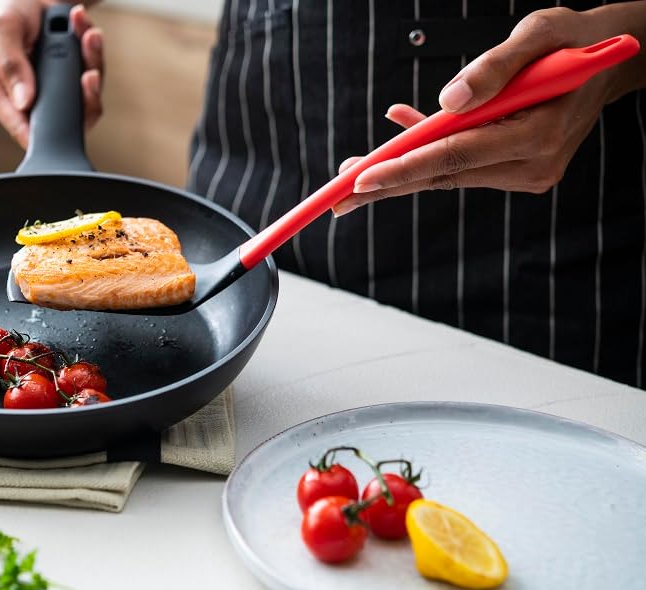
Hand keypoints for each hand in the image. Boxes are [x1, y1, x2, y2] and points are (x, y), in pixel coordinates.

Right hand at [0, 0, 103, 147]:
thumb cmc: (6, 9)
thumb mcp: (0, 30)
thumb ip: (10, 65)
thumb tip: (23, 102)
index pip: (22, 128)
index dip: (44, 132)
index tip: (65, 119)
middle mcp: (28, 94)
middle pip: (62, 118)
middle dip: (81, 95)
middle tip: (87, 73)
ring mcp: (54, 86)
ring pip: (85, 97)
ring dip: (91, 63)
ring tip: (87, 35)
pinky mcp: (73, 75)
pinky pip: (94, 72)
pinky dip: (93, 48)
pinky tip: (84, 26)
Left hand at [332, 3, 645, 215]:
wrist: (607, 58)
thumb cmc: (571, 40)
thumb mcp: (537, 34)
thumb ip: (495, 67)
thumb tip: (446, 101)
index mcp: (540, 133)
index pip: (457, 157)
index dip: (405, 168)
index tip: (362, 181)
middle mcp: (533, 163)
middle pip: (445, 175)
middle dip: (389, 183)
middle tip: (338, 199)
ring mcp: (526, 171)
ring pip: (449, 173)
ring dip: (401, 169)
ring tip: (353, 169)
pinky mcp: (517, 169)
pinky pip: (461, 163)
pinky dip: (428, 151)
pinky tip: (401, 130)